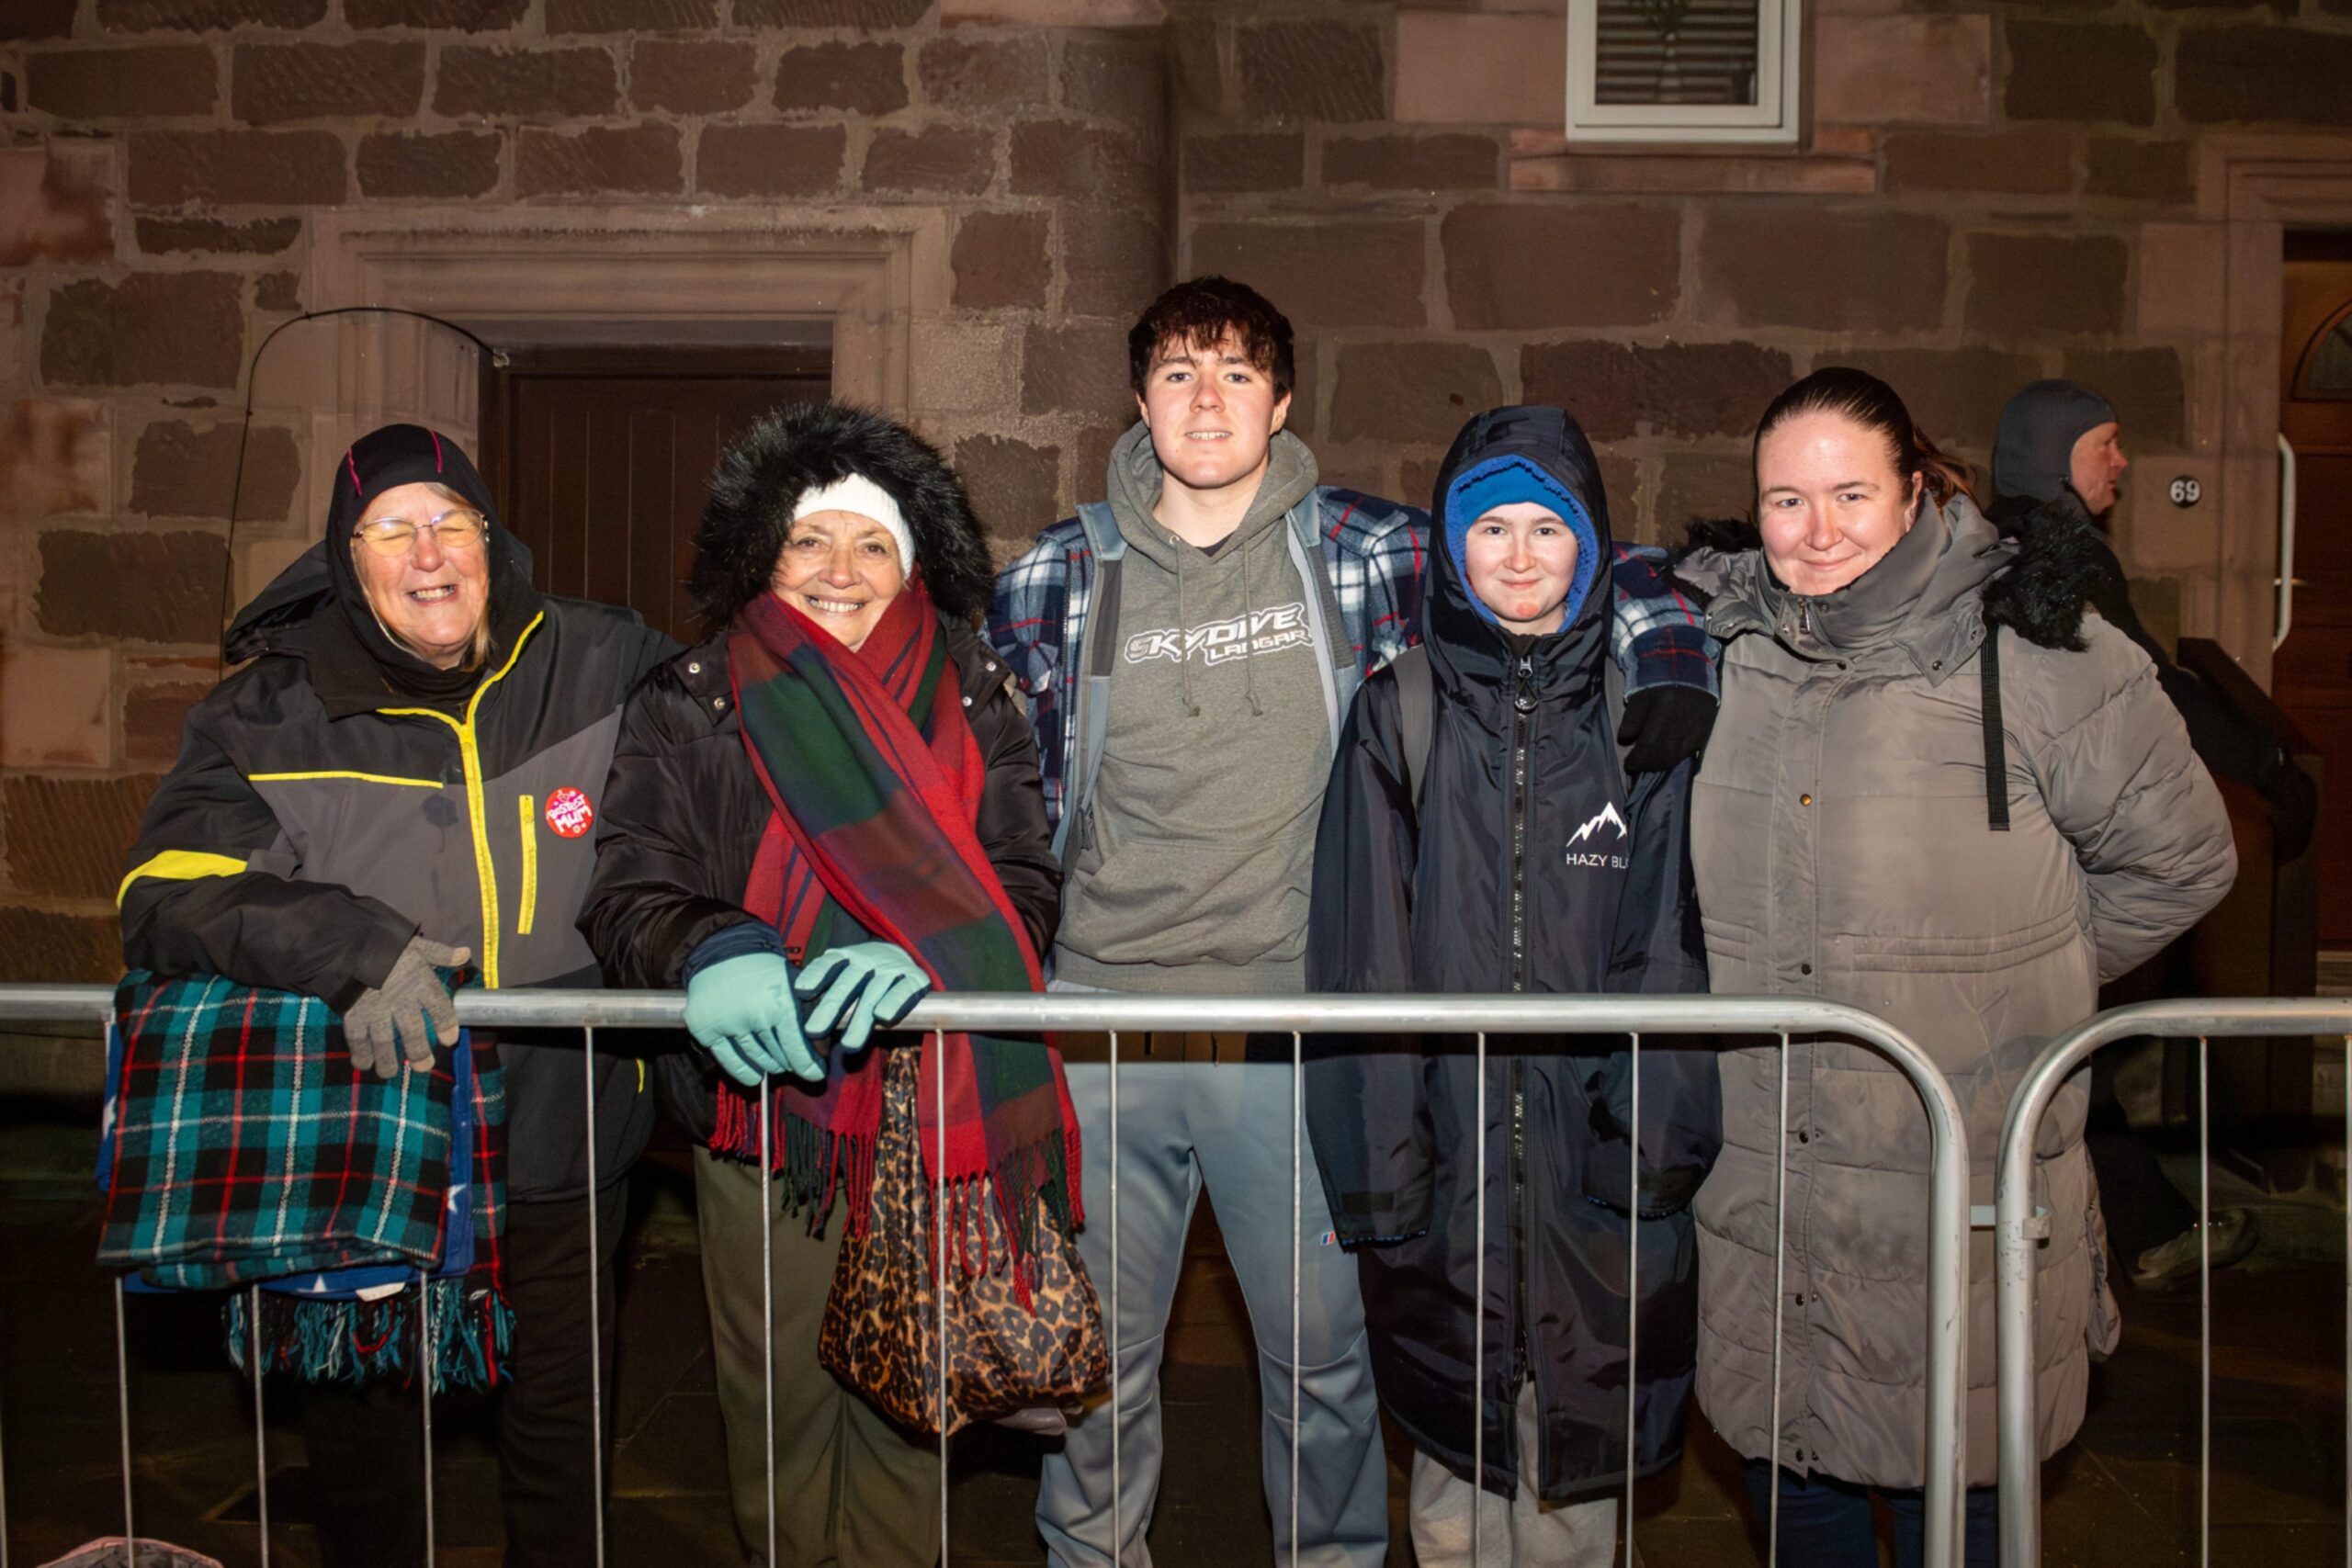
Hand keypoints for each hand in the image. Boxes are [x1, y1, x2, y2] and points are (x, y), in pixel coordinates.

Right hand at [341, 936, 468, 1078]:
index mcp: (419, 982)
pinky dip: (360, 1053)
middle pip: (412, 1031)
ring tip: (391, 1073)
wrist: (346, 942)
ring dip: (388, 1060)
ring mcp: (375, 1009)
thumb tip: (466, 954)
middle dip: (419, 1051)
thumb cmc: (385, 944)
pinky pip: (357, 1038)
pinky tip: (364, 1065)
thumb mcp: (417, 945)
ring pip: (384, 1041)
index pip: (439, 1007)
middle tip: (424, 1065)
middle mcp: (399, 999)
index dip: (446, 1024)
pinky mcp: (352, 1013)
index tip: (449, 1039)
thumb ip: (441, 954)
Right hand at [684, 952, 819, 1086]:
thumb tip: (822, 1048)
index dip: (808, 1064)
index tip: (815, 1074)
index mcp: (780, 1003)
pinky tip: (755, 1075)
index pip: (797, 1047)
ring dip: (770, 1065)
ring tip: (777, 1065)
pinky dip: (745, 1071)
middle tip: (797, 1064)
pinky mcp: (706, 1029)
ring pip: (757, 1059)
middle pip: (778, 1055)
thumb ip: (806, 1013)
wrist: (724, 953)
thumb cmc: (764, 971)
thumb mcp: (792, 985)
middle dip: (791, 1063)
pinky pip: (730, 1060)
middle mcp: (754, 1014)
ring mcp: (728, 1023)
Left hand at [794, 942, 930, 1054]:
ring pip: (873, 992)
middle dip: (830, 1008)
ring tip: (848, 1044)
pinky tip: (883, 1017)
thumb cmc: (864, 977)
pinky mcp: (915, 977)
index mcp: (847, 957)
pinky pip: (904, 989)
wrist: (903, 958)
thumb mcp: (844, 974)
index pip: (829, 963)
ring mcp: (891, 967)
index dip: (816, 975)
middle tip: (814, 1031)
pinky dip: (894, 1001)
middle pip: (847, 983)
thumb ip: (825, 991)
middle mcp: (868, 959)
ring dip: (860, 1018)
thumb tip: (797, 1022)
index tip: (801, 991)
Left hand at [1616, 685, 1716, 774]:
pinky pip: (1689, 752)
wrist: (1688, 669)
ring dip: (1661, 764)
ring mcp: (1697, 726)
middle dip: (1648, 764)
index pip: (1649, 745)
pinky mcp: (1705, 730)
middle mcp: (1683, 719)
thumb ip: (1631, 720)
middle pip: (1664, 754)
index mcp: (1664, 708)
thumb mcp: (1639, 696)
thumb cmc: (1658, 682)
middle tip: (1637, 765)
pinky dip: (1675, 758)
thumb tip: (1625, 742)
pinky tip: (1666, 756)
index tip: (1628, 764)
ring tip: (1650, 762)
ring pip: (1677, 756)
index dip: (1637, 760)